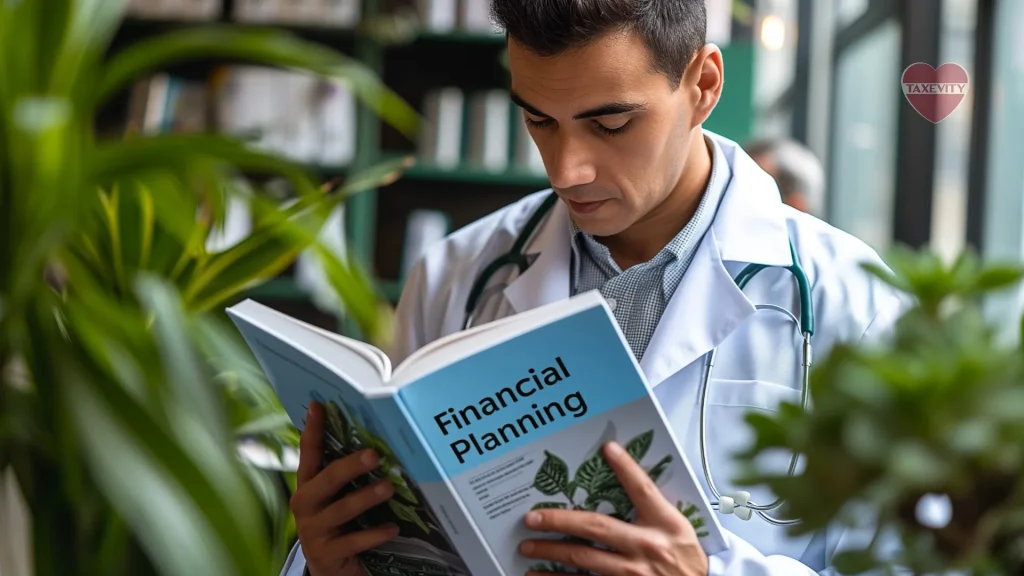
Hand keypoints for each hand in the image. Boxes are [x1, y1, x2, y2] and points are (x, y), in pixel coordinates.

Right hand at [291, 401, 398, 575]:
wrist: (328, 570)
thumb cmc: (337, 525)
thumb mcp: (335, 499)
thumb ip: (344, 476)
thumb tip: (374, 443)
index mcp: (308, 486)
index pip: (309, 453)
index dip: (313, 430)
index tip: (319, 406)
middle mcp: (305, 505)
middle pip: (327, 479)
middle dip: (351, 465)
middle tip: (375, 455)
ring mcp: (314, 530)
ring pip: (342, 510)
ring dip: (366, 497)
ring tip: (388, 487)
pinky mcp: (326, 554)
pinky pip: (353, 542)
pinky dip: (374, 534)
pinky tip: (393, 528)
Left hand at [518, 441, 708, 575]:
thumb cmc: (686, 560)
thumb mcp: (679, 528)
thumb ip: (654, 507)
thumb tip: (623, 476)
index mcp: (665, 524)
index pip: (643, 489)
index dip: (626, 468)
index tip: (608, 449)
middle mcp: (647, 546)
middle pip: (597, 527)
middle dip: (561, 520)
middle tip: (532, 517)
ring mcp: (634, 573)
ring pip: (584, 559)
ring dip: (552, 552)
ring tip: (527, 547)